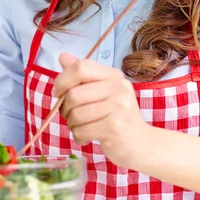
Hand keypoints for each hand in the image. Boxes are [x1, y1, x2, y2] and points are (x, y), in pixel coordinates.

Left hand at [53, 53, 149, 168]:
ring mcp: (118, 107)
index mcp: (113, 75)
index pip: (81, 67)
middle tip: (70, 116)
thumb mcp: (101, 91)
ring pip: (76, 114)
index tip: (58, 93)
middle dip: (64, 109)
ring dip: (71, 124)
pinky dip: (78, 136)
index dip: (63, 80)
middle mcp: (118, 87)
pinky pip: (81, 131)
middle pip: (74, 94)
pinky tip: (87, 137)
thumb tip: (63, 56)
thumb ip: (81, 74)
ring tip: (80, 127)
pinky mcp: (115, 127)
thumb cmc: (116, 116)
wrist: (141, 143)